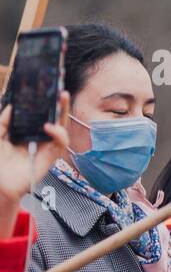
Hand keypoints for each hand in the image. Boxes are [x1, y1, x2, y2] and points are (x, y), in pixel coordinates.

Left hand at [0, 93, 69, 210]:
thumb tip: (13, 107)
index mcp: (27, 133)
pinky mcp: (50, 157)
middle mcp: (39, 138)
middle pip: (53, 118)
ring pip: (62, 128)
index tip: (45, 90)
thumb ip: (3, 122)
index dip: (44, 104)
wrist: (0, 182)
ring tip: (60, 100)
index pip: (39, 115)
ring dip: (63, 113)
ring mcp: (46, 147)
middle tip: (60, 89)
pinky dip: (58, 133)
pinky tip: (50, 127)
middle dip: (59, 104)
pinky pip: (60, 143)